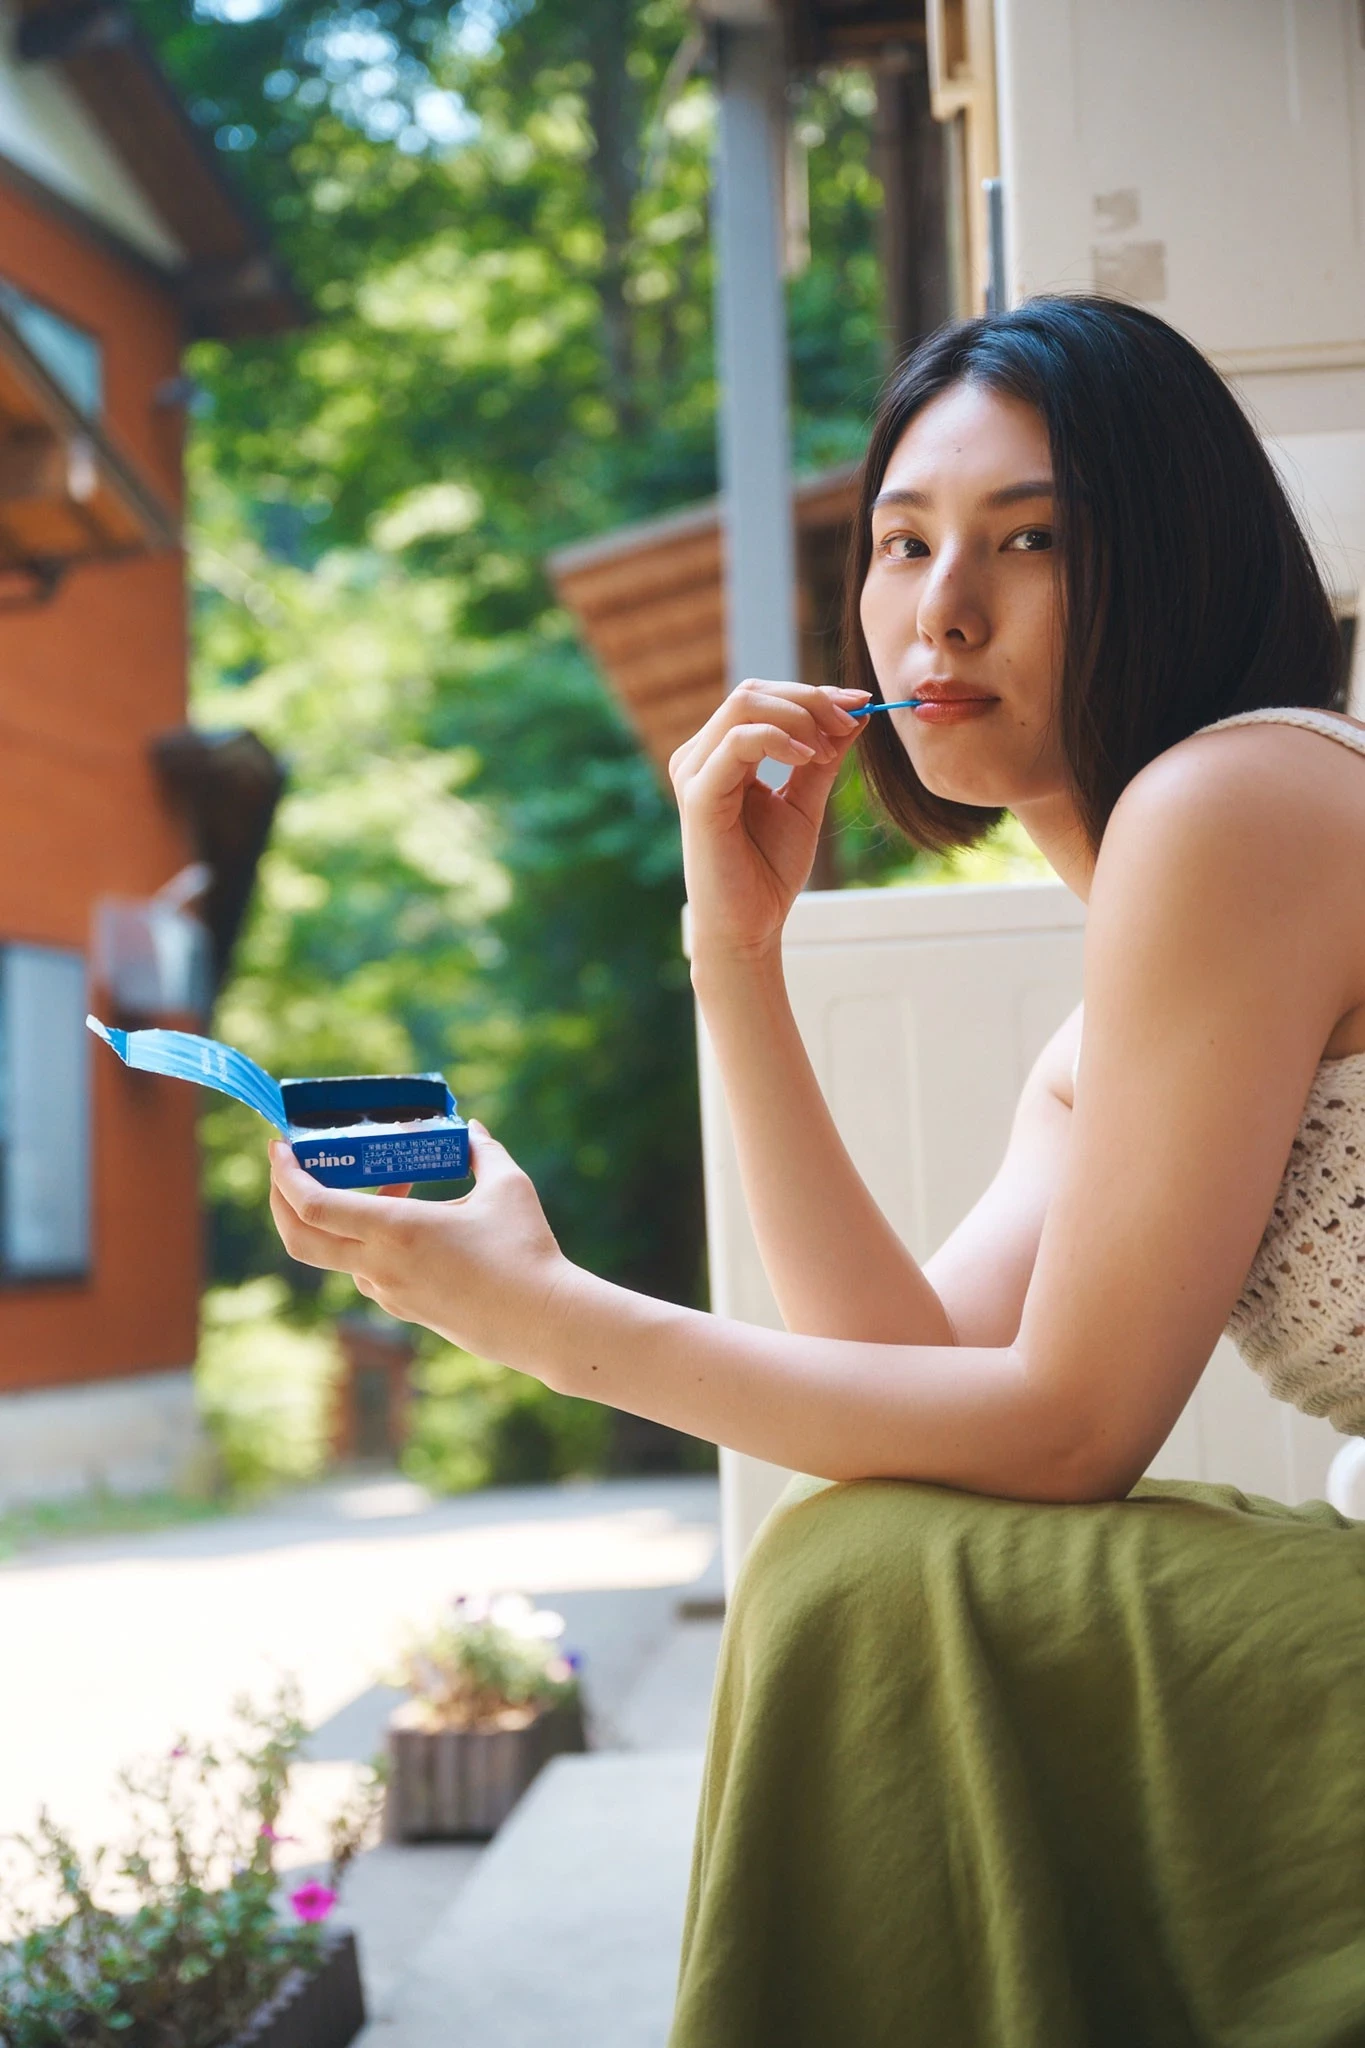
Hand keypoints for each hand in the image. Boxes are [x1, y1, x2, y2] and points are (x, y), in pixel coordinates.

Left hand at [267, 1123, 567, 1373]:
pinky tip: (414, 1223)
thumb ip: (484, 1152)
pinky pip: (369, 1271)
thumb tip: (471, 1130)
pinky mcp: (405, 1309)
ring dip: (346, 1217)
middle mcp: (382, 1266)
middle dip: (281, 1201)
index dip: (286, 1175)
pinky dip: (371, 1242)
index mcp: (397, 1232)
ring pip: (339, 1253)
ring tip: (394, 1186)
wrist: (543, 1323)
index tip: (280, 1147)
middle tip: (287, 1168)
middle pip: (301, 1239)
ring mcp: (390, 1293)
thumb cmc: (526, 1253)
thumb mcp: (508, 1188)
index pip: (314, 1206)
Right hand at [668, 680, 869, 962]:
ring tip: (829, 751)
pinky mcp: (699, 796)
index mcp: (720, 755)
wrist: (749, 928)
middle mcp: (700, 757)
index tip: (861, 703)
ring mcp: (695, 773)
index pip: (763, 698)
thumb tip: (856, 712)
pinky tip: (809, 758)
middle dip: (810, 699)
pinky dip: (779, 739)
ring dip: (799, 716)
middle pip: (754, 692)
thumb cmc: (768, 871)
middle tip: (850, 722)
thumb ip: (824, 757)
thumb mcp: (806, 802)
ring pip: (745, 705)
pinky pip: (738, 742)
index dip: (813, 693)